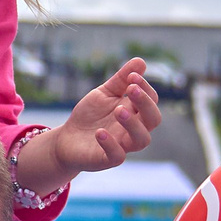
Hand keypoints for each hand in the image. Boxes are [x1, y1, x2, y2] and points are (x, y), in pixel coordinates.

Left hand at [38, 60, 162, 181]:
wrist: (67, 138)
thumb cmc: (91, 115)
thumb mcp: (105, 93)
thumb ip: (121, 79)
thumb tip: (141, 61)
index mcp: (135, 112)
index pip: (151, 100)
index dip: (145, 87)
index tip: (132, 76)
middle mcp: (133, 129)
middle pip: (153, 119)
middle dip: (145, 103)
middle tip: (131, 89)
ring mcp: (122, 145)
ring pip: (142, 139)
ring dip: (133, 124)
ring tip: (119, 110)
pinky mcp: (107, 159)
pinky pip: (117, 156)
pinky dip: (111, 144)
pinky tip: (100, 132)